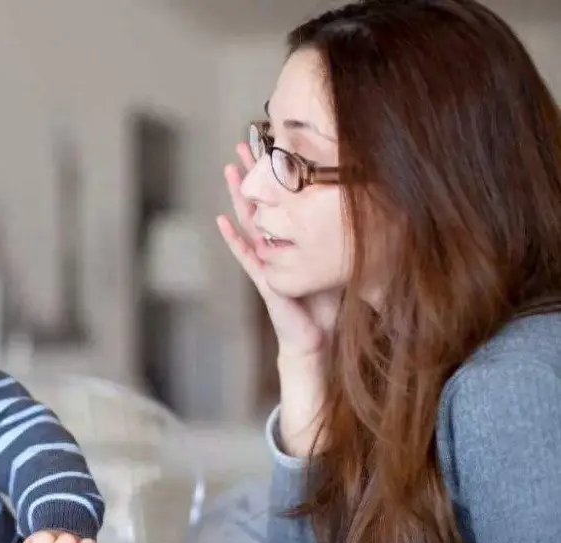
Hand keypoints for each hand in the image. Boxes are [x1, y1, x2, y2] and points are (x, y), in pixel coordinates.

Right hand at [218, 142, 341, 359]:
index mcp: (294, 240)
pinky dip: (234, 238)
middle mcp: (276, 245)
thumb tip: (382, 214)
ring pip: (249, 221)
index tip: (275, 145)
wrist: (317, 338)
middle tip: (244, 143)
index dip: (278, 174)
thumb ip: (350, 242)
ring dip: (238, 196)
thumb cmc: (327, 304)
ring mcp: (267, 260)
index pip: (284, 200)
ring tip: (229, 170)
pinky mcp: (264, 278)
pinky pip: (246, 255)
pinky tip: (222, 221)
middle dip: (253, 173)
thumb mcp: (342, 263)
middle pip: (262, 201)